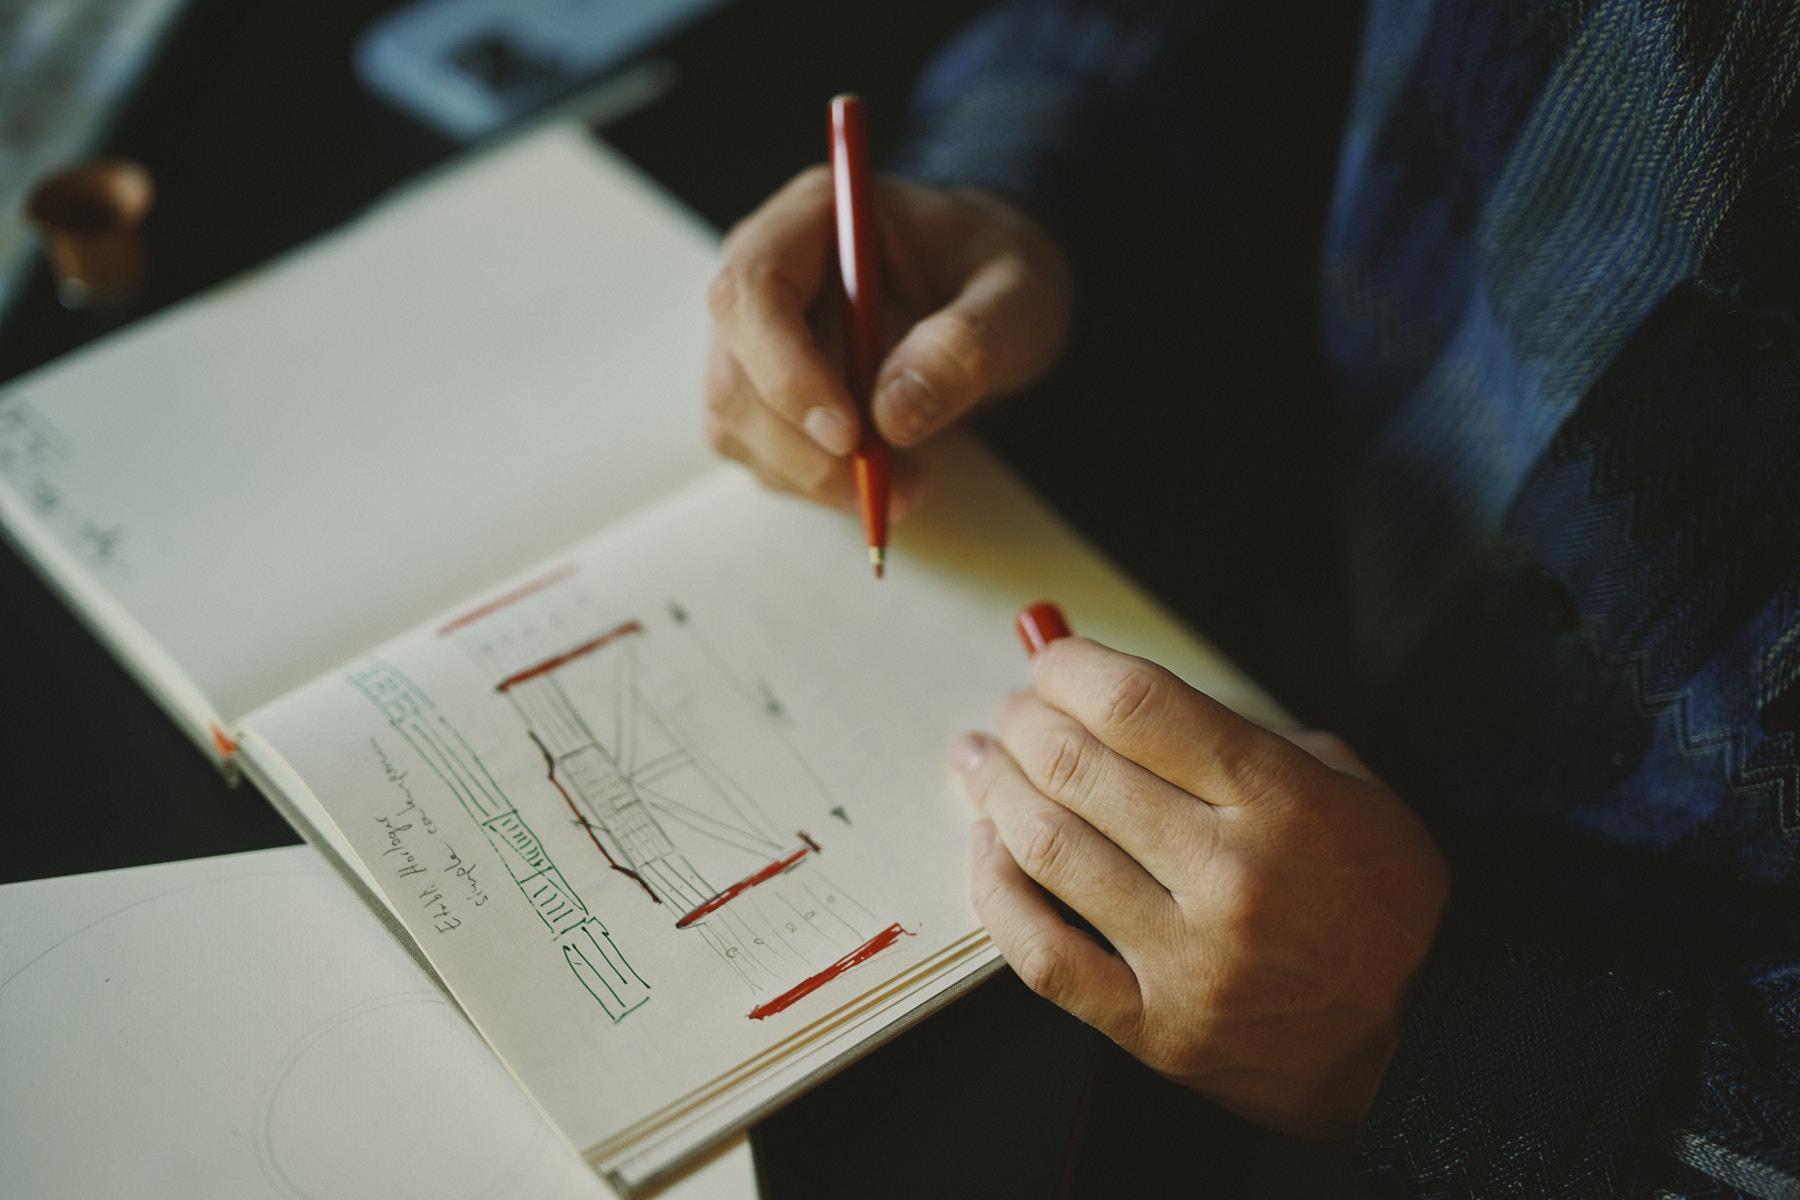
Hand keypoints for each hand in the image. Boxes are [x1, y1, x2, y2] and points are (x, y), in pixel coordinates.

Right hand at [704, 169, 1070, 512]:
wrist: (985, 292)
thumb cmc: (994, 273)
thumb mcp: (1019, 294)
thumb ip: (969, 340)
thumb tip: (895, 410)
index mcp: (814, 217)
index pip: (753, 292)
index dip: (786, 369)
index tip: (849, 433)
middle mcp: (764, 270)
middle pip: (736, 373)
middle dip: (806, 447)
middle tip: (894, 483)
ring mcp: (752, 335)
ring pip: (739, 425)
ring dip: (815, 475)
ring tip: (906, 482)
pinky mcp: (759, 391)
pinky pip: (760, 455)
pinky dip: (816, 484)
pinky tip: (879, 476)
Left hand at [952, 637, 1450, 1138]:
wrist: (1440, 1044)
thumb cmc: (1394, 907)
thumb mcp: (1353, 790)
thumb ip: (1246, 740)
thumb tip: (1125, 704)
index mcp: (1280, 799)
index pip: (1137, 705)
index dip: (1070, 670)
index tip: (1049, 664)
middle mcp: (1228, 873)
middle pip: (1078, 768)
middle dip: (1026, 723)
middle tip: (1012, 713)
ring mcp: (1188, 957)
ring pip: (1049, 850)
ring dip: (997, 792)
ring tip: (982, 763)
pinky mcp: (1158, 1029)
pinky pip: (1043, 956)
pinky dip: (998, 894)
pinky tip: (988, 851)